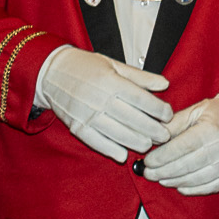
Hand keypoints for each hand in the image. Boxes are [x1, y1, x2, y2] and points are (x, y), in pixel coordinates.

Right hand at [35, 46, 171, 161]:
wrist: (49, 72)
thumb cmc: (84, 66)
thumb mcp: (113, 64)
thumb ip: (140, 76)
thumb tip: (164, 84)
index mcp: (111, 81)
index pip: (143, 100)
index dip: (160, 110)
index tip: (168, 115)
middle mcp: (100, 99)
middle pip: (135, 121)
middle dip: (155, 131)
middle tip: (165, 136)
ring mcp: (88, 115)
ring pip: (120, 135)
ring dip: (138, 143)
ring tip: (148, 144)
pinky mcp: (77, 126)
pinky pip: (98, 143)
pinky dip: (112, 151)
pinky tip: (124, 154)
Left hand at [143, 93, 218, 194]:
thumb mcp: (195, 111)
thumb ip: (173, 124)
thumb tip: (153, 138)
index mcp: (210, 130)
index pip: (181, 147)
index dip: (162, 157)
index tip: (147, 161)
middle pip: (187, 165)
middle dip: (163, 172)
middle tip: (147, 173)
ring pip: (196, 179)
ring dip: (175, 181)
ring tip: (160, 179)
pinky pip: (211, 187)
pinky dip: (193, 189)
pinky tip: (179, 186)